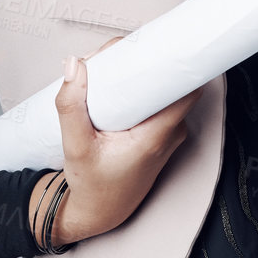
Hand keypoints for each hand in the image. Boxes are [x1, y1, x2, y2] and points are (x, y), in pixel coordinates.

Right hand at [45, 36, 205, 242]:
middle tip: (113, 55)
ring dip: (141, 77)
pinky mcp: (161, 136)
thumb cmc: (92, 185)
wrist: (99, 213)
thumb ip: (71, 105)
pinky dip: (140, 91)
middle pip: (171, 83)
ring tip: (111, 69)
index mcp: (158, 135)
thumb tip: (75, 64)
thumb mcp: (75, 146)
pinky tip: (118, 85)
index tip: (156, 44)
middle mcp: (171, 133)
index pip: (186, 88)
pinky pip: (158, 103)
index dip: (174, 62)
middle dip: (146, 63)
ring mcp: (169, 135)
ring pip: (164, 92)